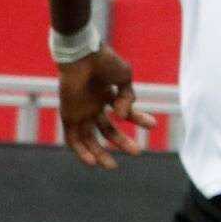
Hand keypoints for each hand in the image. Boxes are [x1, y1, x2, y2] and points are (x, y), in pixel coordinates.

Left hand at [59, 46, 155, 170]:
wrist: (83, 54)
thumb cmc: (103, 61)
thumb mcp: (124, 77)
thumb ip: (128, 98)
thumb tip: (123, 117)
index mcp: (106, 95)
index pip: (124, 113)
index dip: (139, 119)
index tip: (152, 125)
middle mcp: (92, 106)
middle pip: (106, 131)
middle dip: (121, 142)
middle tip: (137, 152)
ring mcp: (80, 112)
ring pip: (88, 139)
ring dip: (100, 154)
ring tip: (112, 167)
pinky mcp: (68, 116)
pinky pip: (72, 139)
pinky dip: (81, 152)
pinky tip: (93, 162)